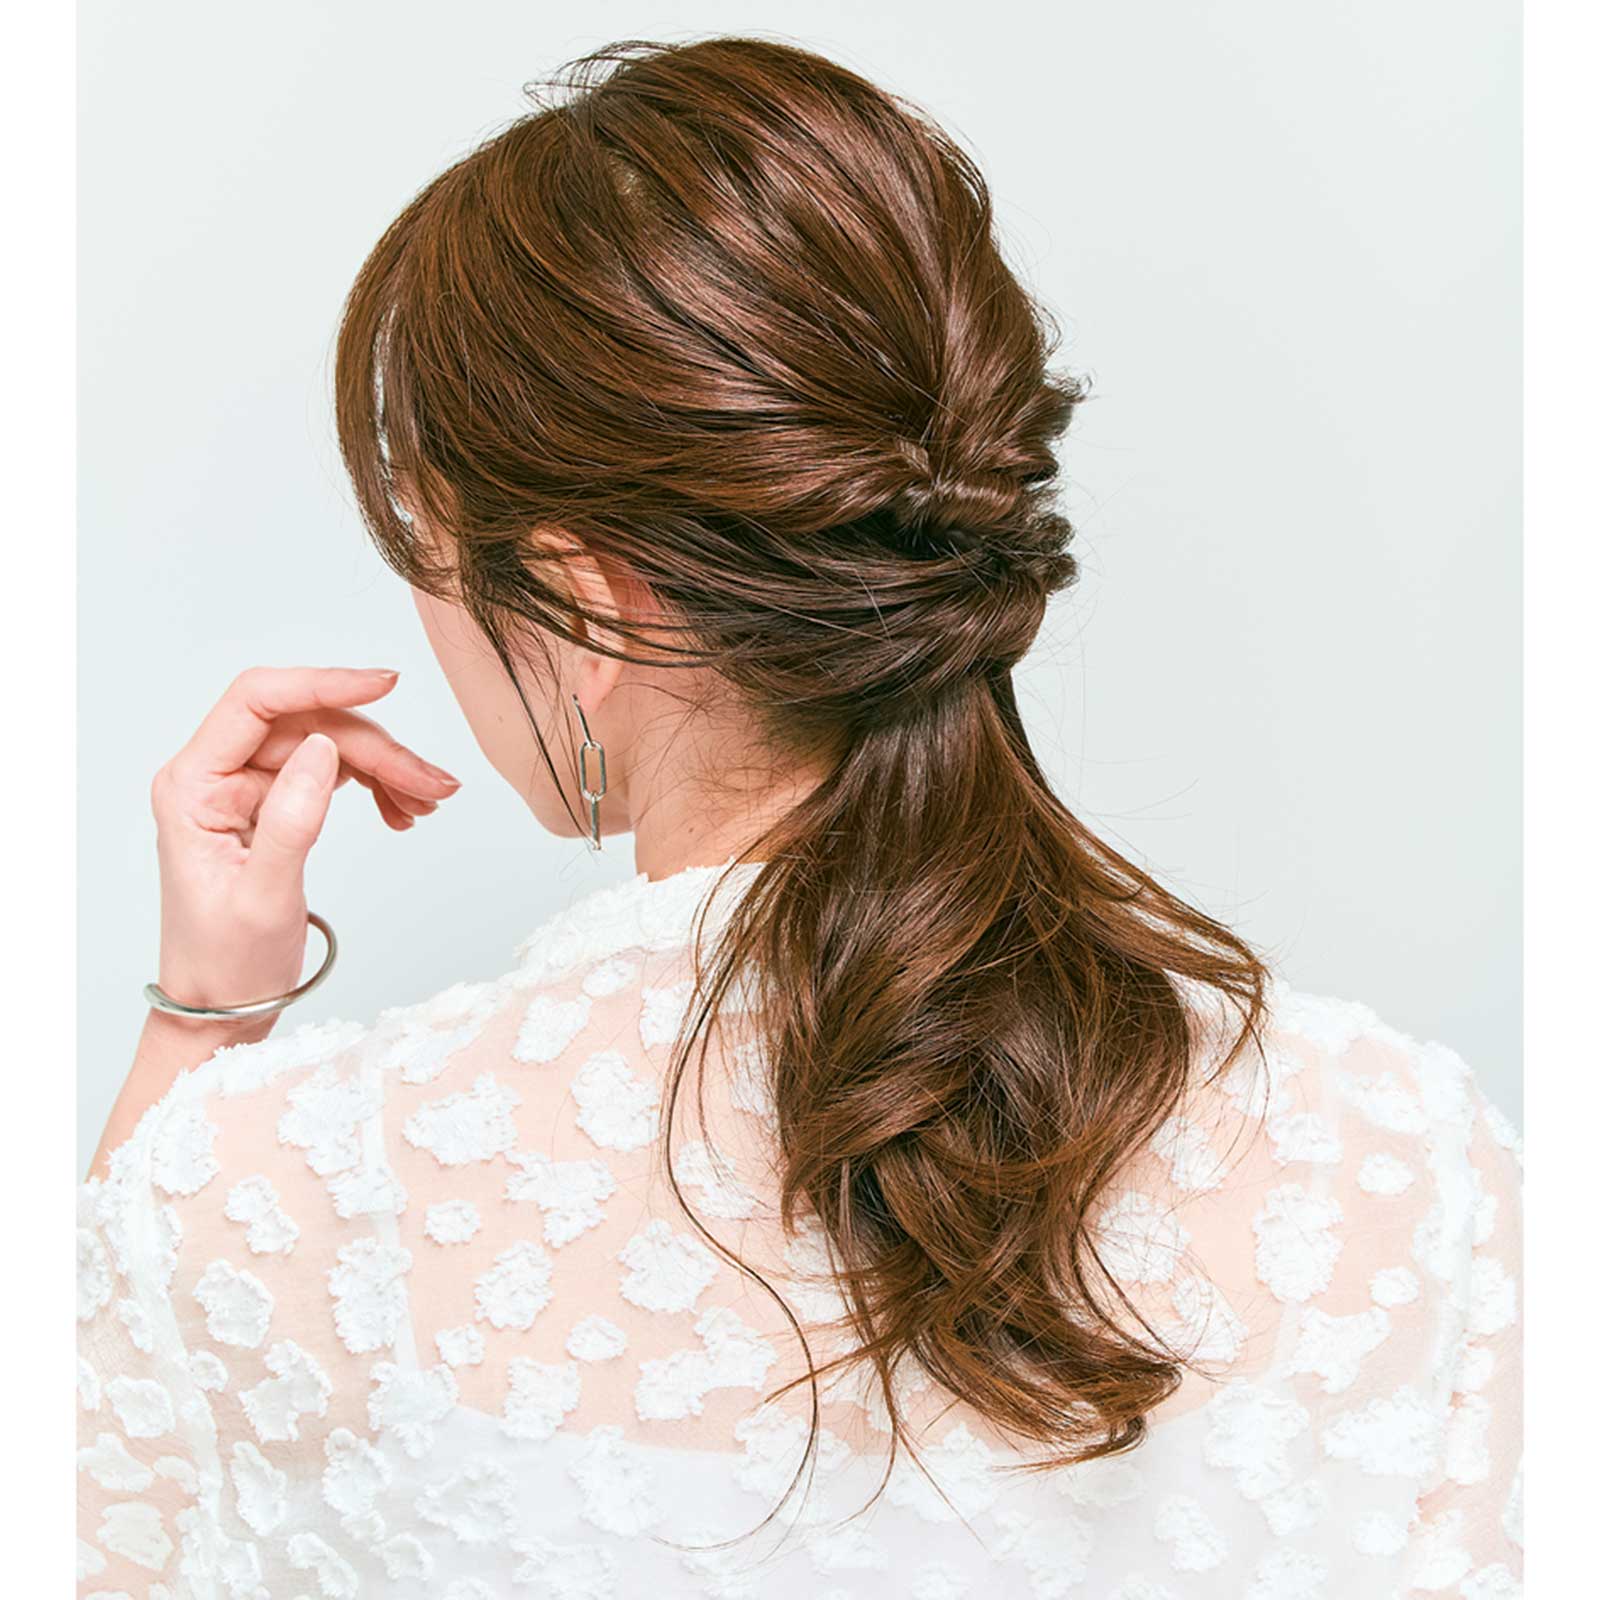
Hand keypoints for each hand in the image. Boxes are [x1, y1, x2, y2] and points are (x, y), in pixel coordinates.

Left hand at [148, 665, 460, 1016]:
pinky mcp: (273, 806)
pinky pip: (332, 774)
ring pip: (329, 746)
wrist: (221, 1008)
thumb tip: (325, 747)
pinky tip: (402, 812)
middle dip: (377, 748)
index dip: (323, 683)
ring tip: (428, 802)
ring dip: (385, 768)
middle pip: (308, 726)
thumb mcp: (263, 899)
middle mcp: (215, 775)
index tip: (386, 685)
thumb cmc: (226, 963)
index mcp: (193, 786)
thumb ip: (291, 820)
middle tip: (435, 786)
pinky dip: (374, 786)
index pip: (257, 701)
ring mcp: (246, 789)